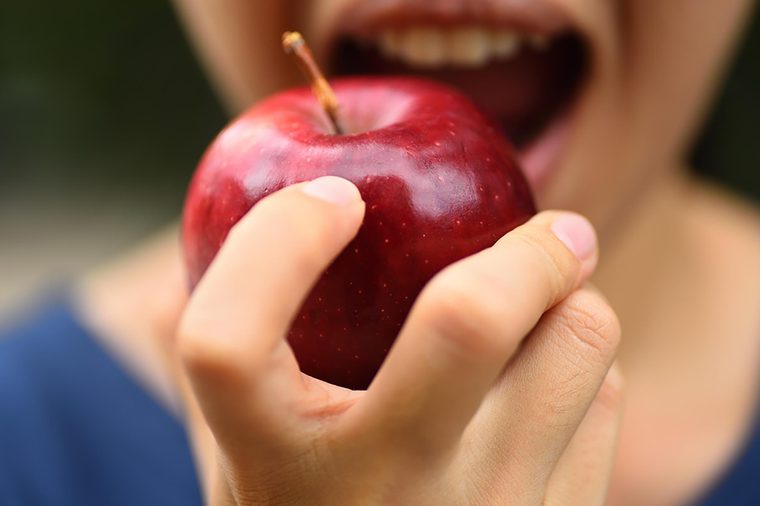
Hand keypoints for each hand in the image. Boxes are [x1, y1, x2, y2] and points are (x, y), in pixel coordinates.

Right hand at [175, 176, 621, 504]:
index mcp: (269, 466)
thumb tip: (207, 250)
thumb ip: (228, 360)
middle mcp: (378, 495)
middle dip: (527, 246)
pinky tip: (548, 387)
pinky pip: (604, 397)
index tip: (334, 198)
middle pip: (467, 322)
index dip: (275, 243)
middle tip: (555, 227)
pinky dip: (583, 364)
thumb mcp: (241, 456)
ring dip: (571, 300)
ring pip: (578, 343)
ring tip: (547, 308)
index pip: (226, 342)